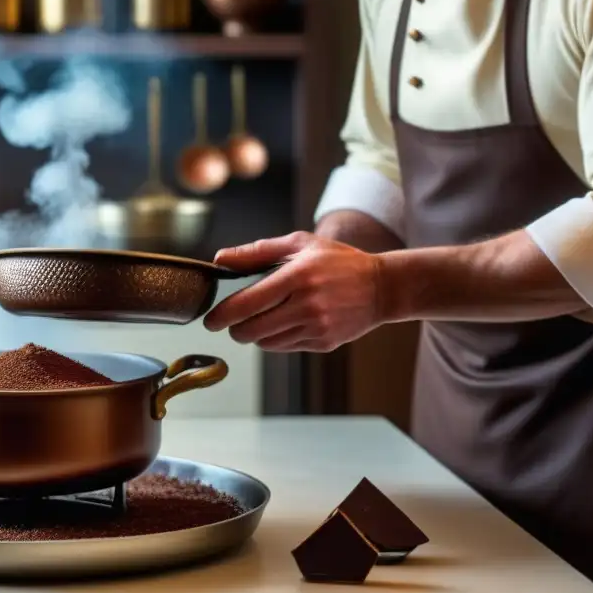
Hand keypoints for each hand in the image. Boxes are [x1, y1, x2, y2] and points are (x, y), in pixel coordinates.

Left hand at [203, 232, 385, 352]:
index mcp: (297, 277)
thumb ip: (256, 251)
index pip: (246, 304)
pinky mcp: (324, 343)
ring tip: (261, 319)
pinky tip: (283, 323)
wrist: (381, 287)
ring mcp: (317, 327)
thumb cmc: (337, 261)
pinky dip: (275, 340)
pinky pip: (285, 347)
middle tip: (231, 324)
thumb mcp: (300, 244)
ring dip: (255, 335)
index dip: (222, 316)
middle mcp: (307, 305)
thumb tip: (220, 259)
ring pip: (266, 343)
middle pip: (251, 331)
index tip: (210, 320)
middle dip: (235, 330)